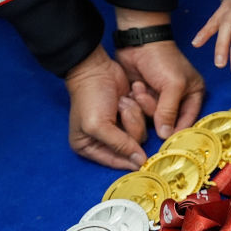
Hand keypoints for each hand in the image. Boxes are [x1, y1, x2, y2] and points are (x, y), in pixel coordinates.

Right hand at [65, 45, 146, 169]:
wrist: (97, 68)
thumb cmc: (91, 97)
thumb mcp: (99, 126)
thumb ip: (120, 145)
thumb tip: (139, 162)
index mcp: (88, 147)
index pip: (114, 162)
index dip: (129, 161)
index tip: (142, 158)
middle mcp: (103, 141)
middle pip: (131, 149)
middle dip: (129, 128)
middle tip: (120, 111)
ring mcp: (117, 128)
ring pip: (140, 134)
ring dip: (133, 116)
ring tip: (121, 102)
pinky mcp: (128, 116)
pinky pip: (143, 121)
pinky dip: (137, 108)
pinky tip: (126, 97)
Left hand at [115, 41, 204, 139]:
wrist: (138, 42)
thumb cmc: (162, 58)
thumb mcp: (173, 85)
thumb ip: (170, 111)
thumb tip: (165, 135)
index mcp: (193, 95)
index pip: (189, 121)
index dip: (178, 131)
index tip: (165, 137)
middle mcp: (178, 99)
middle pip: (168, 122)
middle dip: (155, 111)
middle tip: (146, 95)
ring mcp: (160, 99)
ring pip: (152, 117)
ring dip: (144, 104)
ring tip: (139, 87)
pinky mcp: (145, 97)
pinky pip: (141, 111)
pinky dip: (136, 101)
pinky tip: (135, 87)